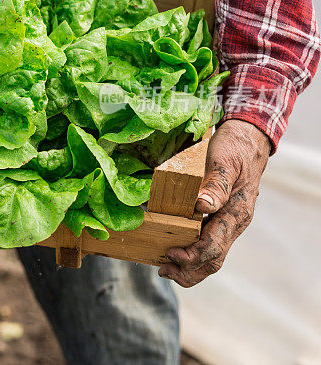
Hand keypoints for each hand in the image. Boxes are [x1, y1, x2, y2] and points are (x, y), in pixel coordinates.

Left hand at [159, 119, 269, 286]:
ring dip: (190, 267)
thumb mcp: (224, 161)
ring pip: (212, 257)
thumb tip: (202, 206)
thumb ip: (216, 185)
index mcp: (236, 213)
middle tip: (164, 270)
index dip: (192, 255)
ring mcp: (229, 223)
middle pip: (214, 260)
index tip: (171, 253)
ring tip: (166, 268)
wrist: (248, 140)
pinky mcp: (222, 219)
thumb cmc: (234, 148)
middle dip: (189, 271)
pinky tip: (173, 250)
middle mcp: (235, 222)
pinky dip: (192, 253)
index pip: (214, 246)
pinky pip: (208, 243)